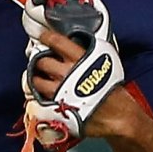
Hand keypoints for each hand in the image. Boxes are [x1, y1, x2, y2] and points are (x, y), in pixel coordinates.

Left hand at [27, 25, 136, 139]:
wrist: (117, 114)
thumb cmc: (114, 90)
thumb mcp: (106, 62)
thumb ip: (89, 53)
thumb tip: (77, 46)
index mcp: (80, 58)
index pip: (56, 42)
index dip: (46, 37)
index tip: (42, 37)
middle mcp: (66, 72)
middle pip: (41, 61)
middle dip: (39, 60)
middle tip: (41, 61)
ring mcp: (58, 90)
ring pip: (35, 81)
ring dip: (35, 79)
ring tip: (39, 79)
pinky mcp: (55, 106)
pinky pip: (38, 98)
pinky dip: (38, 95)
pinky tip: (43, 94)